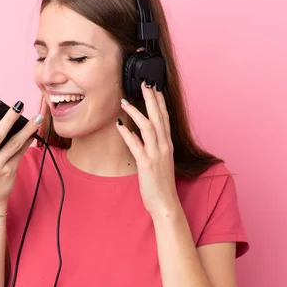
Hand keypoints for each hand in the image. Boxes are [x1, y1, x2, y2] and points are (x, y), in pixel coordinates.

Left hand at [116, 82, 179, 215]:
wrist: (165, 204)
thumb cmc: (160, 184)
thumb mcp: (159, 161)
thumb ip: (152, 146)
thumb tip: (139, 133)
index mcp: (167, 145)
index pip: (165, 117)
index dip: (159, 101)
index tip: (154, 86)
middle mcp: (164, 147)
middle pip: (159, 117)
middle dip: (151, 99)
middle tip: (144, 82)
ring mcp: (156, 155)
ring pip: (149, 128)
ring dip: (137, 113)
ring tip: (125, 101)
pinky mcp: (147, 165)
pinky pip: (137, 146)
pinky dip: (128, 135)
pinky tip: (119, 126)